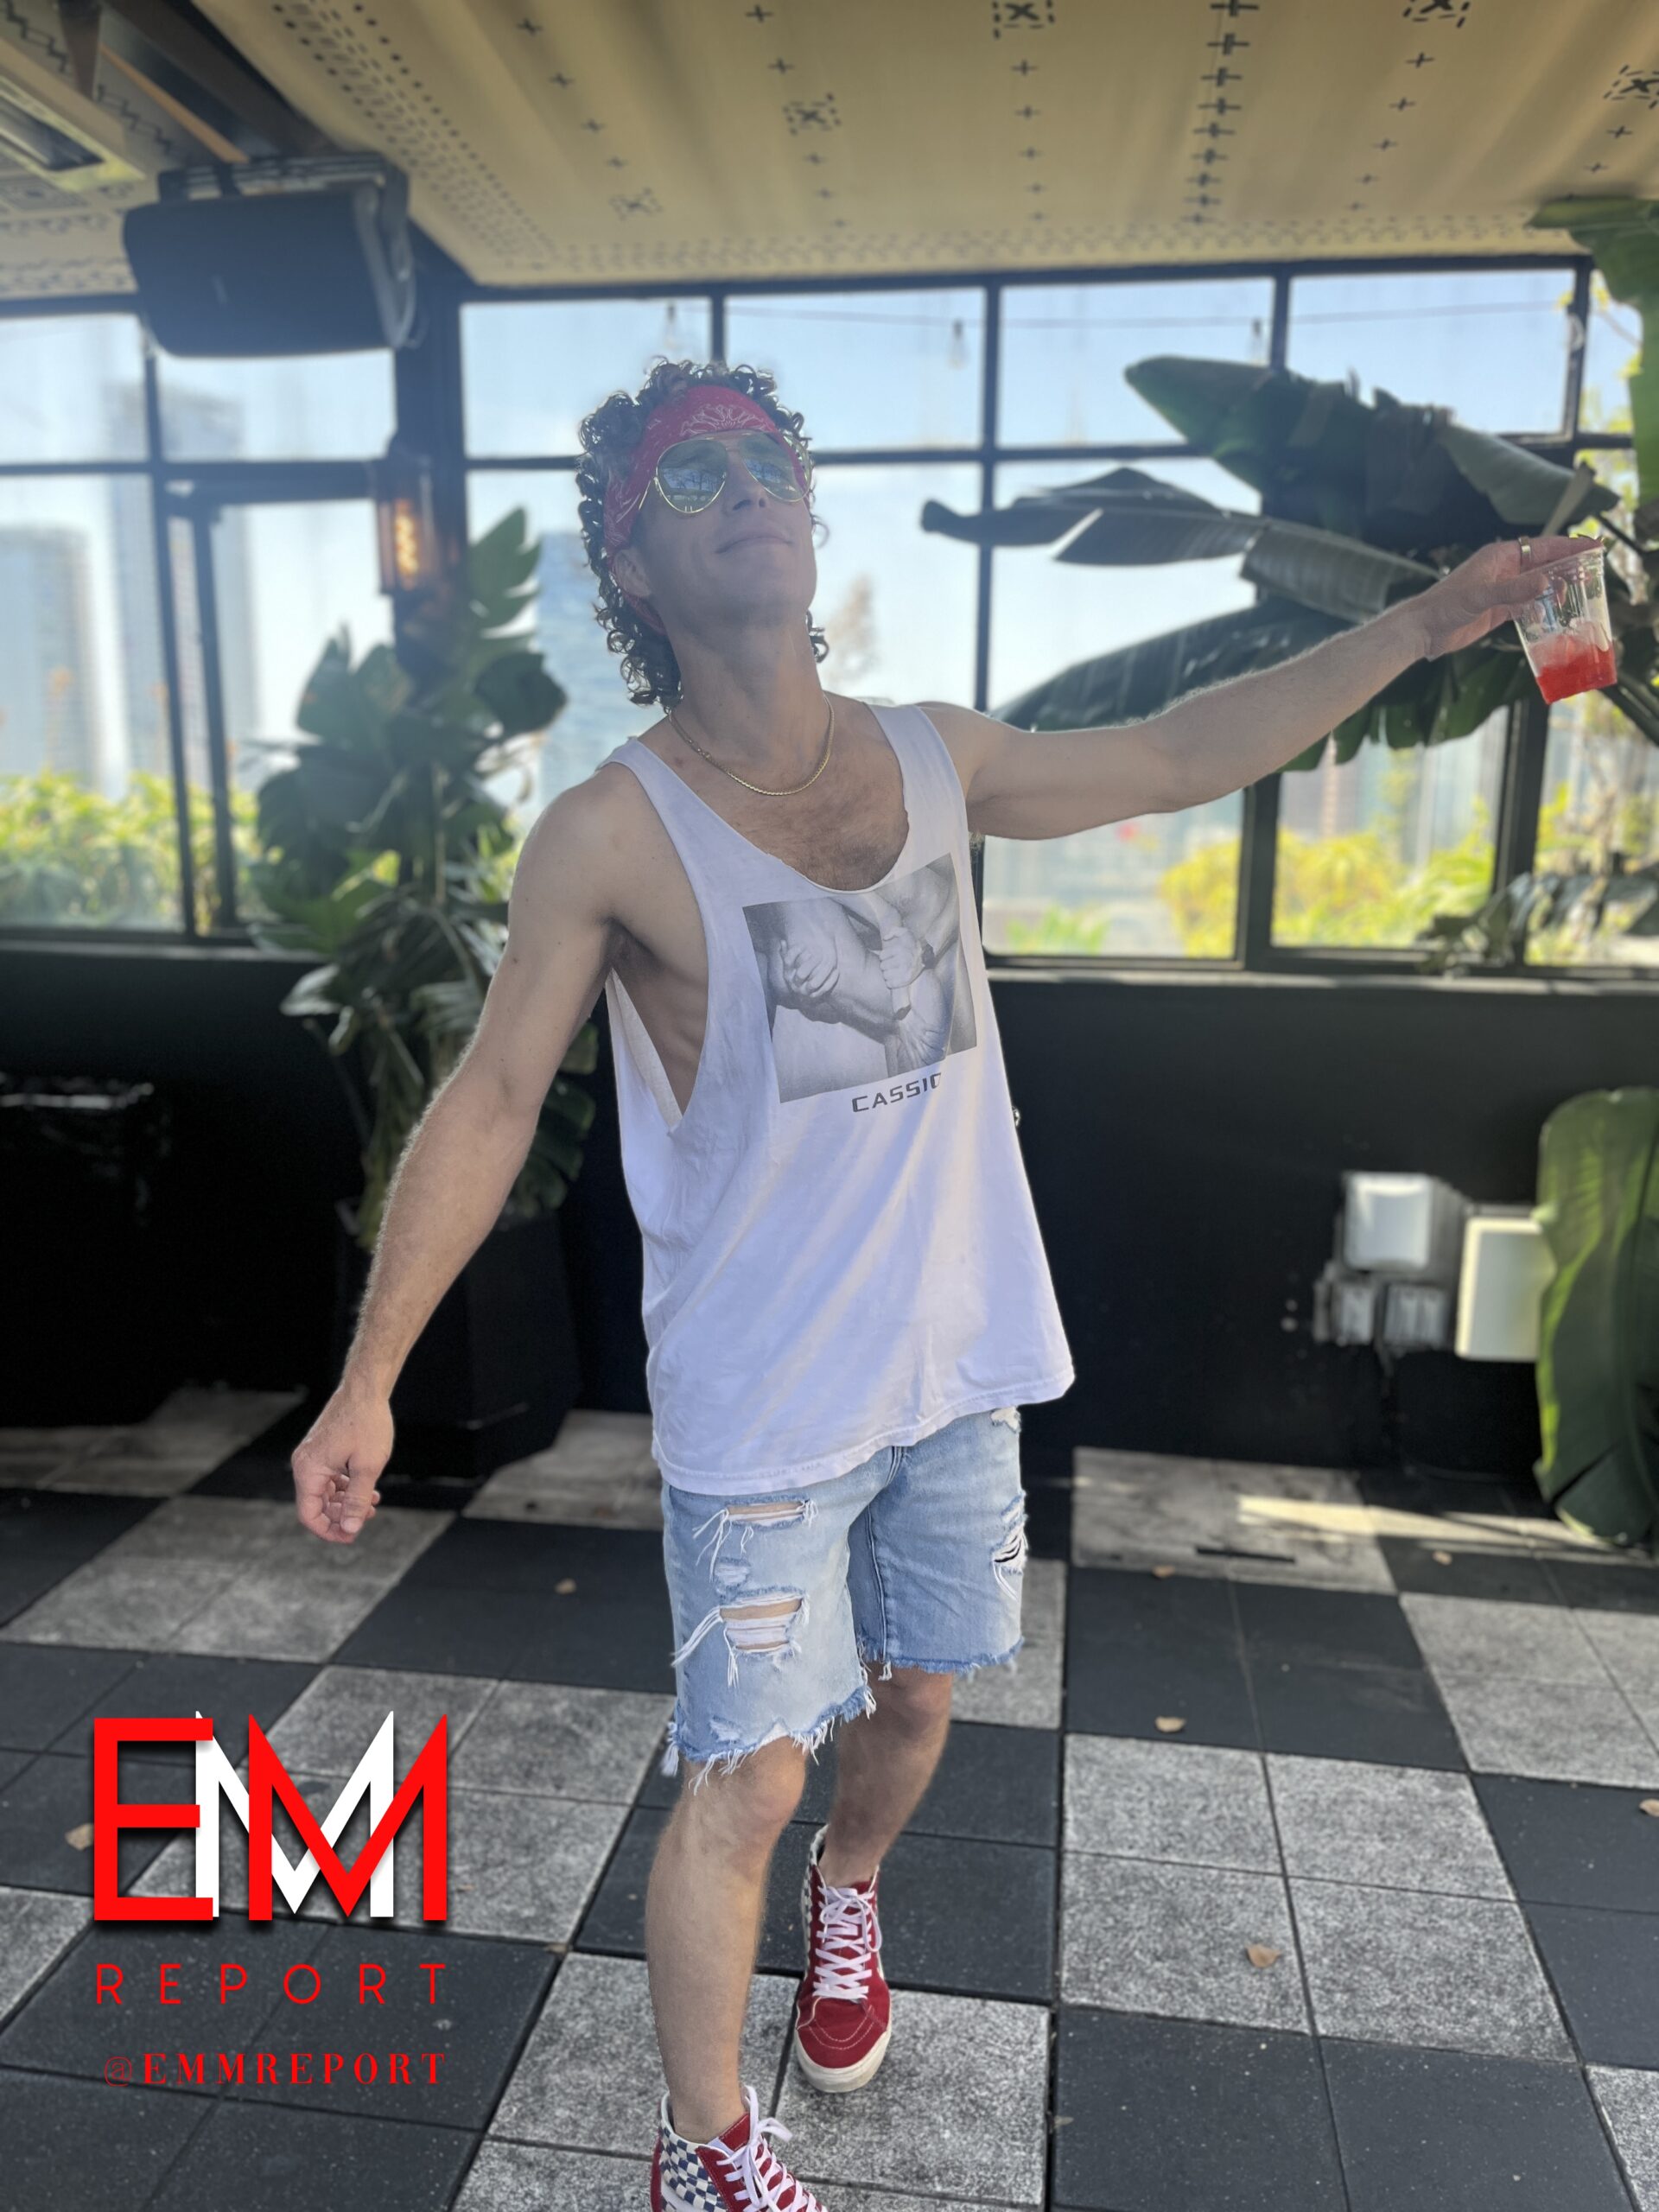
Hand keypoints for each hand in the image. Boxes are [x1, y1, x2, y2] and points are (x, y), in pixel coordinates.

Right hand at [291, 1385, 391, 1542]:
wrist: (365, 1389)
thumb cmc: (367, 1423)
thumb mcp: (367, 1467)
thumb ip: (357, 1500)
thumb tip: (349, 1528)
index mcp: (309, 1470)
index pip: (309, 1514)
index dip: (328, 1531)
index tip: (351, 1537)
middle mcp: (304, 1464)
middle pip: (316, 1505)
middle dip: (341, 1516)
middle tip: (368, 1518)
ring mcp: (312, 1456)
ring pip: (325, 1492)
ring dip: (346, 1502)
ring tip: (373, 1505)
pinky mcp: (322, 1450)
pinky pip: (329, 1478)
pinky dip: (346, 1487)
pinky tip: (369, 1491)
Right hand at [781, 932, 838, 1000]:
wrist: (805, 989)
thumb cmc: (799, 969)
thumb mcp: (792, 961)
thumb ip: (787, 952)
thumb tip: (782, 941)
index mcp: (787, 973)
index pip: (789, 960)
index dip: (796, 951)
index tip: (805, 944)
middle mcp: (794, 984)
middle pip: (801, 973)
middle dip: (811, 962)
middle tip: (820, 951)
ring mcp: (804, 991)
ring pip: (814, 983)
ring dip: (823, 973)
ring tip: (831, 961)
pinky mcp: (815, 996)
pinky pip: (824, 989)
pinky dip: (831, 980)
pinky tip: (836, 970)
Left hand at [877, 920, 923, 990]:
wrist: (925, 957)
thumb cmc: (911, 945)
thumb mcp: (905, 933)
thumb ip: (893, 931)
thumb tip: (885, 938)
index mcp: (900, 949)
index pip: (882, 956)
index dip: (884, 955)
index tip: (890, 956)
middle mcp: (903, 960)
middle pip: (882, 966)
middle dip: (885, 965)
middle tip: (891, 964)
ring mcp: (905, 971)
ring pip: (885, 975)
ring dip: (887, 973)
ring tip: (893, 970)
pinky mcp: (906, 980)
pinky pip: (890, 984)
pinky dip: (890, 982)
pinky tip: (894, 977)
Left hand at [1408, 535, 1598, 659]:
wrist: (1423, 630)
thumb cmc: (1445, 607)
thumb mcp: (1480, 597)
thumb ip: (1513, 591)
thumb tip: (1546, 583)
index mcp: (1500, 557)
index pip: (1541, 547)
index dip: (1568, 546)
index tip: (1593, 545)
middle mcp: (1503, 570)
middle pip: (1543, 564)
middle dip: (1568, 565)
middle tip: (1594, 569)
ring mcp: (1502, 590)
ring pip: (1537, 584)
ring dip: (1556, 587)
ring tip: (1580, 591)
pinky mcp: (1499, 609)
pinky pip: (1527, 604)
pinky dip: (1541, 607)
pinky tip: (1556, 612)